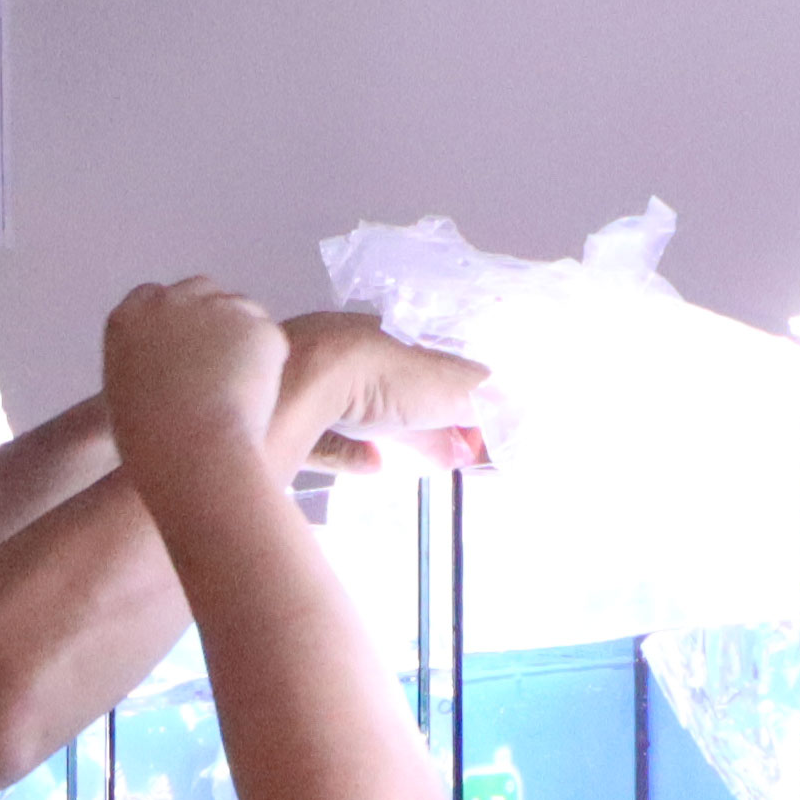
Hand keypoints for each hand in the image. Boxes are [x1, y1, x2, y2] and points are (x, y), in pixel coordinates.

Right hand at [99, 274, 293, 461]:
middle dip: (213, 318)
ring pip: (241, 309)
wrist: (191, 453)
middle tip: (222, 363)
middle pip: (200, 290)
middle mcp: (170, 302)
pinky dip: (269, 362)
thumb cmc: (153, 443)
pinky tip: (255, 397)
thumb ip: (144, 363)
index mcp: (129, 319)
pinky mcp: (257, 325)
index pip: (152, 297)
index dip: (175, 320)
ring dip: (243, 338)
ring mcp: (217, 308)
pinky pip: (269, 338)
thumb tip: (170, 365)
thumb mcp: (125, 394)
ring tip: (238, 390)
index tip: (186, 345)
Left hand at [276, 308, 497, 474]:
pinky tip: (373, 464)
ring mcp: (312, 388)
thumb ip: (481, 396)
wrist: (297, 385)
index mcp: (382, 335)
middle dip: (428, 420)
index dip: (457, 397)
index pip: (429, 365)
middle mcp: (344, 356)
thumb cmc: (378, 374)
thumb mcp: (446, 382)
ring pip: (361, 411)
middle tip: (455, 452)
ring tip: (420, 459)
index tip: (475, 430)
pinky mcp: (288, 424)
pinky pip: (326, 440)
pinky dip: (353, 453)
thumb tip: (512, 411)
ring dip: (394, 432)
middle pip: (396, 392)